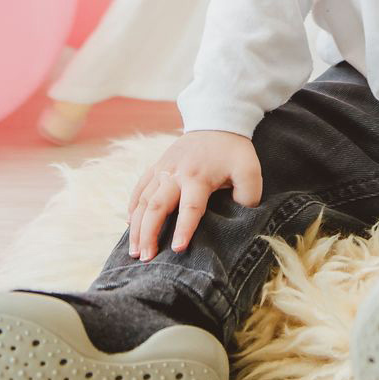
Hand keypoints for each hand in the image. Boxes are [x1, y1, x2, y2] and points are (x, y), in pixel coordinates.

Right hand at [126, 131, 261, 262]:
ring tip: (135, 250)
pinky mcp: (157, 165)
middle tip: (146, 258)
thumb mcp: (248, 169)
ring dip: (137, 226)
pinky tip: (130, 225)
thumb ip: (248, 195)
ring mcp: (163, 168)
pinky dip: (132, 206)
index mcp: (199, 176)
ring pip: (144, 199)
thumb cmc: (233, 151)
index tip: (177, 249)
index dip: (184, 228)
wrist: (217, 121)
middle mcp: (176, 173)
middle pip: (158, 205)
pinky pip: (140, 187)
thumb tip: (242, 218)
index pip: (190, 207)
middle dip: (150, 233)